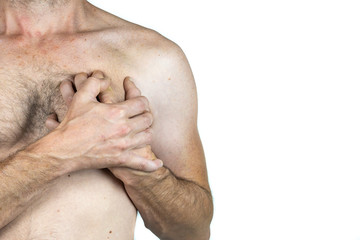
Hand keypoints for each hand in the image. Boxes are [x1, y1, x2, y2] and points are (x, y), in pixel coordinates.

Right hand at [42, 71, 161, 171]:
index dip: (142, 100)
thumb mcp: (80, 98)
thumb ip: (94, 83)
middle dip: (146, 115)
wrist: (64, 149)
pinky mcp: (121, 159)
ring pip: (148, 136)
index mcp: (117, 112)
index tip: (137, 102)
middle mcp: (124, 128)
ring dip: (147, 131)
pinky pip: (142, 164)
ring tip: (142, 130)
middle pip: (147, 119)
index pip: (142, 103)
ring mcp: (124, 145)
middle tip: (140, 115)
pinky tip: (158, 163)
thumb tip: (105, 79)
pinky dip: (151, 165)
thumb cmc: (72, 124)